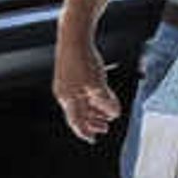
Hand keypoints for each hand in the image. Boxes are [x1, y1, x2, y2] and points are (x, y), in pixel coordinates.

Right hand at [53, 24, 120, 141]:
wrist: (74, 38)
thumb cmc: (84, 61)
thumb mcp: (97, 85)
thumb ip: (105, 102)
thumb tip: (113, 114)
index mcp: (69, 99)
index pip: (76, 122)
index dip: (85, 132)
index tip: (93, 139)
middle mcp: (64, 94)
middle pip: (78, 114)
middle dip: (92, 122)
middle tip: (105, 127)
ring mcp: (65, 85)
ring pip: (79, 104)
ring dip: (93, 111)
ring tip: (105, 114)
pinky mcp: (68, 76)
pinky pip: (79, 94)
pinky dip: (90, 99)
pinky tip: (98, 96)